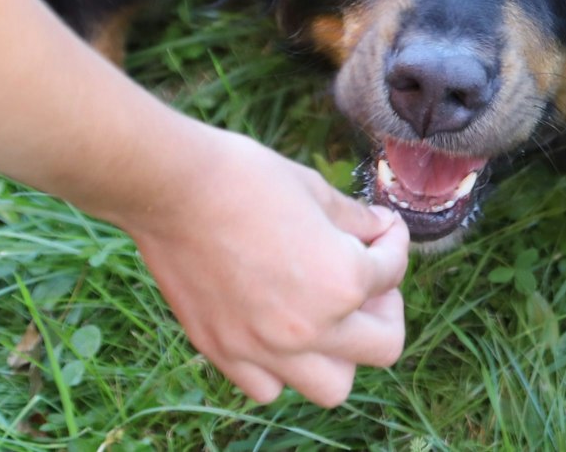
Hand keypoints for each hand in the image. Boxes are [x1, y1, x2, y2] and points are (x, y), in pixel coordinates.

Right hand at [118, 125, 408, 405]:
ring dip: (341, 353)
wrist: (171, 190)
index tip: (382, 229)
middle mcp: (311, 328)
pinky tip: (277, 330)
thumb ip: (355, 221)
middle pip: (384, 346)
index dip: (393, 242)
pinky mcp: (224, 353)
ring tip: (327, 315)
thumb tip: (379, 230)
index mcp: (343, 281)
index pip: (393, 272)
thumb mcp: (315, 189)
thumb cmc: (245, 178)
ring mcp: (264, 349)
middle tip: (368, 279)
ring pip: (333, 386)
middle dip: (386, 307)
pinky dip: (282, 368)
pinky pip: (269, 387)